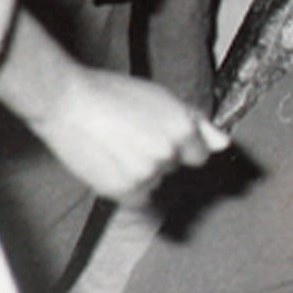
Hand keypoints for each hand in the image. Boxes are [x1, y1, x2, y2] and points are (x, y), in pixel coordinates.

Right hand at [28, 65, 229, 202]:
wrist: (68, 101)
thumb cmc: (113, 94)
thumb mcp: (162, 99)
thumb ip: (197, 123)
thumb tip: (224, 144)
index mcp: (183, 129)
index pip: (198, 155)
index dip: (182, 146)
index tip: (160, 138)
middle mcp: (170, 153)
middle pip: (173, 166)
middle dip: (159, 156)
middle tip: (131, 137)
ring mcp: (147, 173)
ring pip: (153, 181)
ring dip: (141, 172)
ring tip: (115, 147)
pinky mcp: (123, 189)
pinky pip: (137, 198)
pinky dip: (126, 188)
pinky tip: (110, 165)